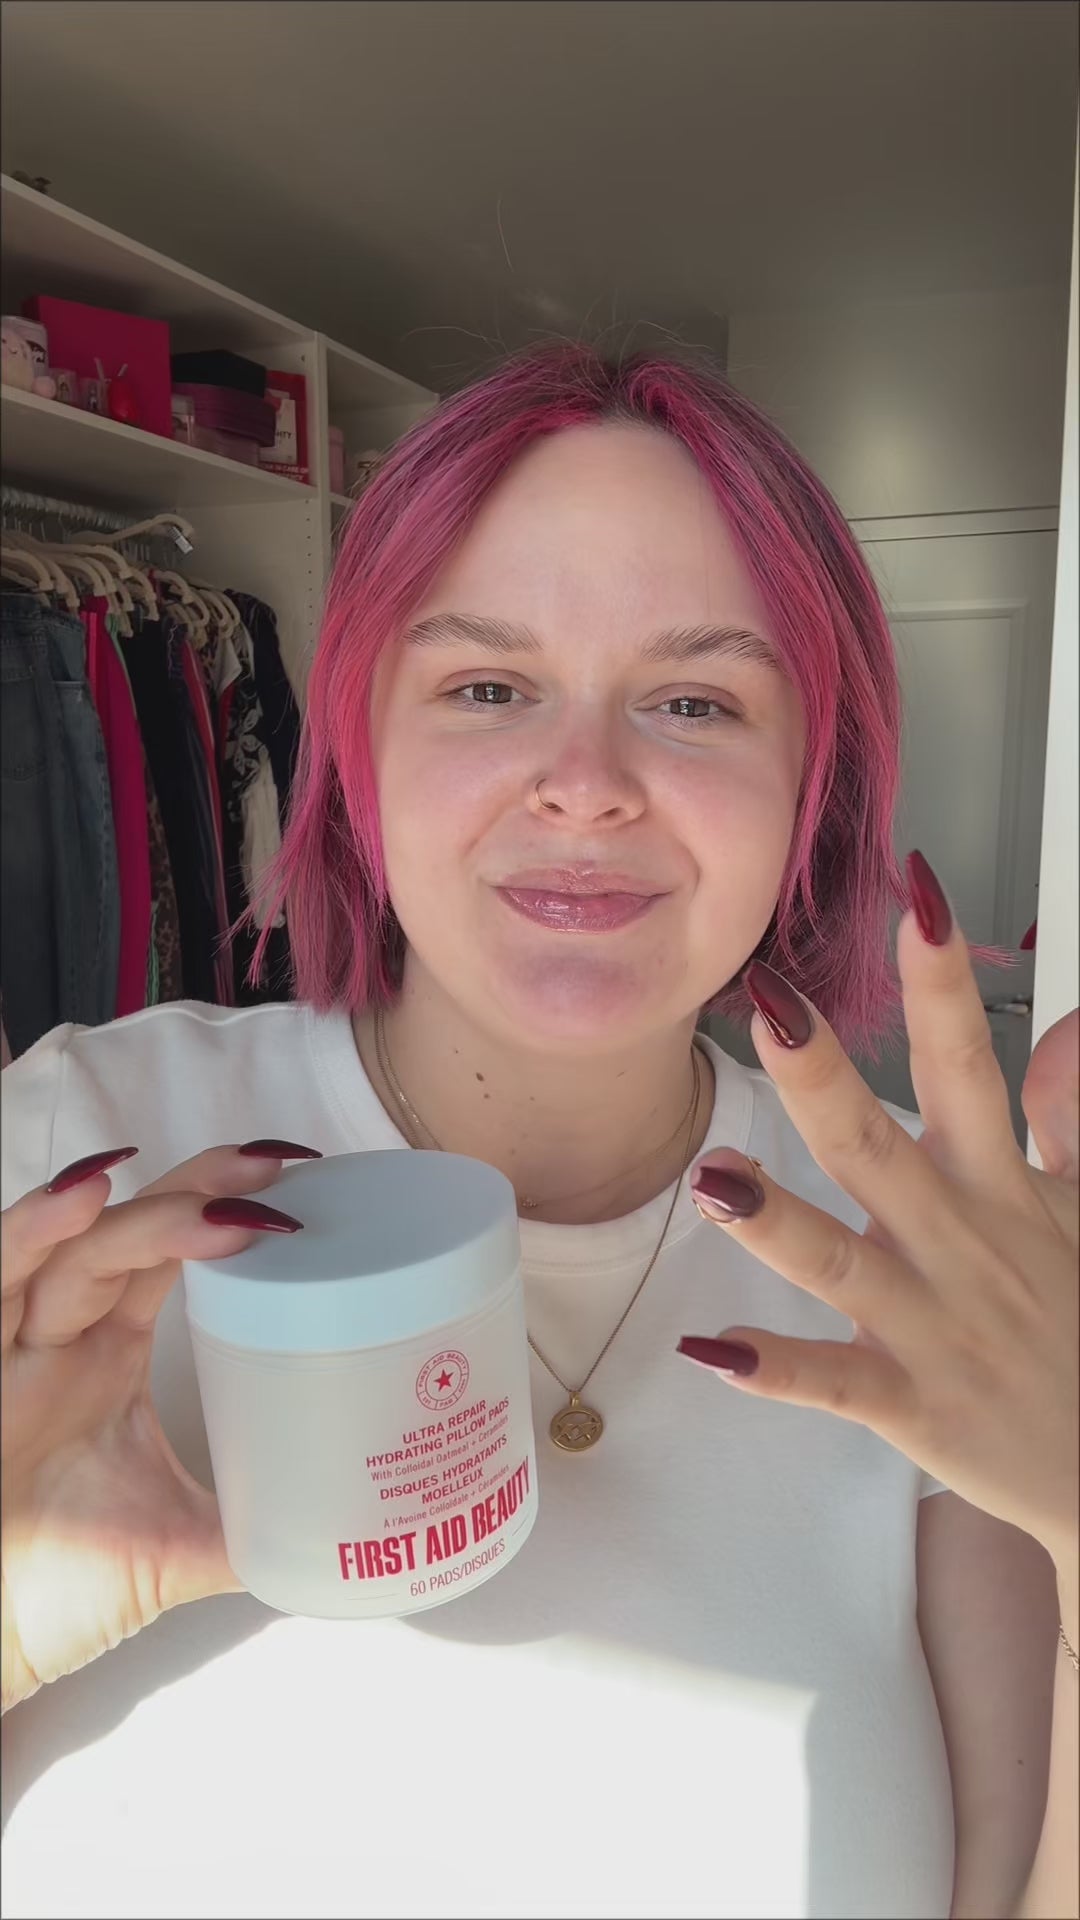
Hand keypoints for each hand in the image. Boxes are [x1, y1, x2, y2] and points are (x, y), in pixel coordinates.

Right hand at [1, 1142, 312, 1712]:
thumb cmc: (55, 1592)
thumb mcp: (176, 1549)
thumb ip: (253, 1526)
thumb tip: (351, 1530)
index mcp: (105, 1355)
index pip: (164, 1255)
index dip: (221, 1209)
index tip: (299, 1180)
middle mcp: (58, 1339)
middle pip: (125, 1237)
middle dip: (197, 1191)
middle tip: (275, 1167)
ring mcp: (7, 1355)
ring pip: (63, 1255)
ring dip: (128, 1216)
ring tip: (199, 1185)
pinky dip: (27, 1239)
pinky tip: (74, 1206)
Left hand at [680, 852, 1078, 1568]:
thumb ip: (1067, 1111)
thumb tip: (1070, 1023)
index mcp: (998, 1187)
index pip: (970, 1064)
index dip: (943, 983)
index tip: (917, 895)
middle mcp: (960, 1244)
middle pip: (880, 1146)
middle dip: (824, 1077)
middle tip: (769, 1004)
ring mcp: (932, 1328)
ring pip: (842, 1264)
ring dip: (777, 1222)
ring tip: (712, 1179)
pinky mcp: (913, 1408)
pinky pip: (835, 1384)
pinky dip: (775, 1369)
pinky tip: (710, 1348)